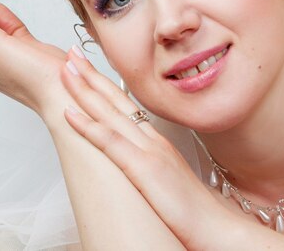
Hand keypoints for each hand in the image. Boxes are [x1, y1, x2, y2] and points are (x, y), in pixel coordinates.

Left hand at [61, 47, 217, 250]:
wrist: (218, 227)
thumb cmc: (195, 210)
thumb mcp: (171, 179)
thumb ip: (155, 165)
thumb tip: (142, 163)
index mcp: (157, 141)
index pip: (125, 105)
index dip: (105, 85)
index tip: (88, 69)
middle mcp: (151, 139)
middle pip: (115, 99)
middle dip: (91, 75)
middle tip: (72, 55)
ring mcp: (147, 151)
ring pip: (109, 112)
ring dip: (84, 89)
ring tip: (65, 69)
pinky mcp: (143, 168)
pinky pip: (109, 141)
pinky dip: (87, 125)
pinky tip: (69, 113)